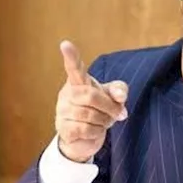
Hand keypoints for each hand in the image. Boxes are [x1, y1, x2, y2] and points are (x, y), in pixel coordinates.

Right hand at [56, 40, 127, 162]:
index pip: (74, 68)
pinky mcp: (63, 129)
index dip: (71, 57)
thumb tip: (120, 97)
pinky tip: (95, 131)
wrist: (85, 138)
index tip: (65, 44)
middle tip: (118, 113)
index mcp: (78, 82)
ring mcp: (62, 111)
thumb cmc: (99, 111)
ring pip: (89, 115)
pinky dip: (96, 132)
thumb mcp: (113, 97)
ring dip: (104, 121)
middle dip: (110, 107)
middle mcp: (67, 94)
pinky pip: (85, 129)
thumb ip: (119, 91)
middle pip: (91, 96)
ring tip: (104, 122)